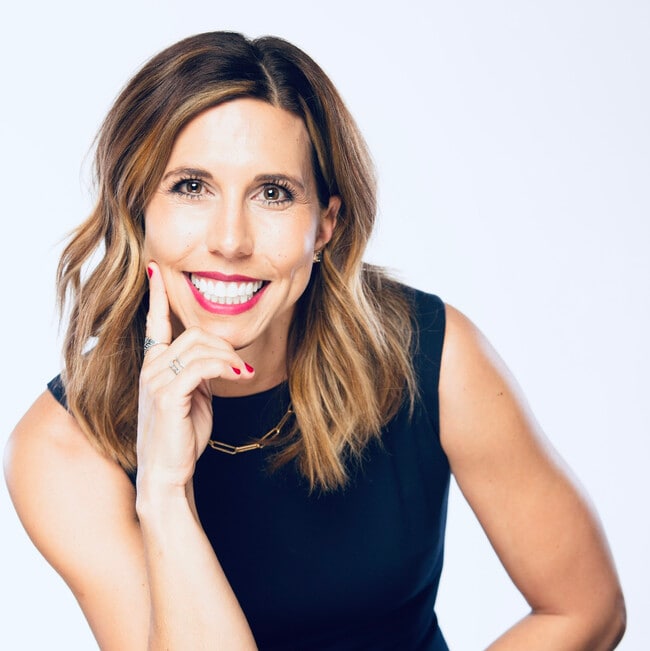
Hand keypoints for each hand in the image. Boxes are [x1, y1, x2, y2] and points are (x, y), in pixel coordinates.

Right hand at [136, 262, 252, 488]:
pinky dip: (226, 367)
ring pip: (201, 346)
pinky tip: (239, 376)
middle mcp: (151, 367)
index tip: (156, 269)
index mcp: (155, 364)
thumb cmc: (182, 435)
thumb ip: (198, 371)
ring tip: (241, 373)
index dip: (157, 295)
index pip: (154, 322)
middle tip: (240, 367)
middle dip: (225, 346)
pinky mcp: (167, 395)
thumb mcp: (193, 396)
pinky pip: (203, 366)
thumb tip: (217, 356)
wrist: (169, 472)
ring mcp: (156, 380)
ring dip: (229, 358)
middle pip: (195, 333)